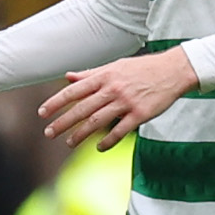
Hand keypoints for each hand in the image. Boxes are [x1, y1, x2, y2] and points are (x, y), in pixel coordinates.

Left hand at [41, 49, 197, 149]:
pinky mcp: (140, 114)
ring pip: (97, 121)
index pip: (74, 91)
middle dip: (63, 122)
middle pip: (82, 109)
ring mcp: (126, 102)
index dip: (56, 102)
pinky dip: (107, 141)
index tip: (42, 113)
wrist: (172, 71)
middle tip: (48, 133)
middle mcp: (112, 89)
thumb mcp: (114, 67)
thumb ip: (91, 74)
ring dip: (80, 134)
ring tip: (69, 143)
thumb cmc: (141, 69)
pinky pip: (120, 131)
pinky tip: (98, 147)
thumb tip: (68, 76)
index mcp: (104, 76)